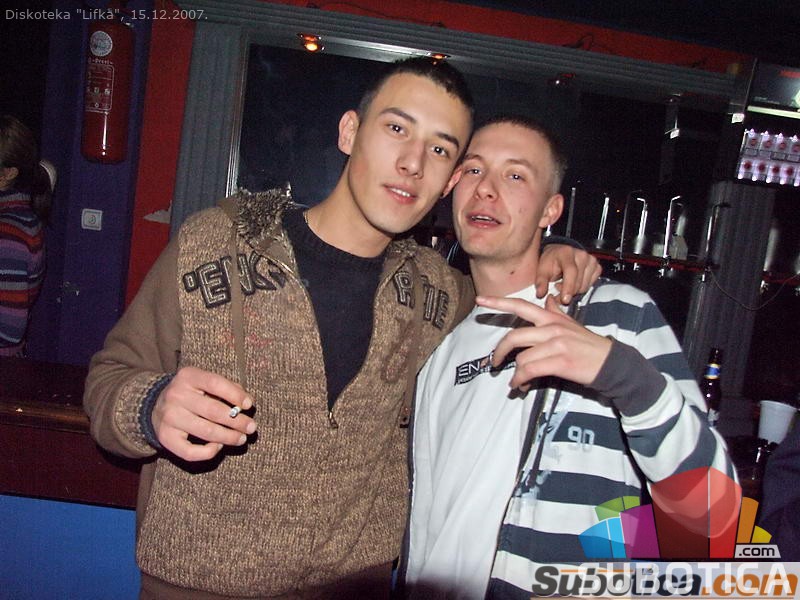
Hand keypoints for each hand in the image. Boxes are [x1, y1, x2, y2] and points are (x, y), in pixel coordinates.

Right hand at [151, 366, 256, 460]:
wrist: (155, 406)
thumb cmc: (191, 393)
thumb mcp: (203, 382)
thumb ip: (226, 388)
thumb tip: (246, 403)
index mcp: (188, 376)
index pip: (215, 383)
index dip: (235, 395)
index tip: (249, 405)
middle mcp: (176, 395)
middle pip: (213, 410)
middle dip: (237, 421)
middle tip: (252, 427)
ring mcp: (169, 418)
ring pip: (206, 431)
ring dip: (229, 437)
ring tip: (241, 439)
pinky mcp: (166, 438)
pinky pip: (190, 452)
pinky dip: (208, 452)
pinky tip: (219, 446)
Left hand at [476, 295, 611, 390]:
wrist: (611, 362)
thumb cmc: (589, 345)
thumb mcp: (572, 324)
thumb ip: (556, 312)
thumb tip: (548, 298)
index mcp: (551, 317)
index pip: (521, 306)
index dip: (498, 303)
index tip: (479, 301)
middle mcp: (551, 327)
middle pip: (514, 336)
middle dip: (499, 351)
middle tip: (495, 363)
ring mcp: (555, 344)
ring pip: (521, 357)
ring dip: (514, 373)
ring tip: (517, 381)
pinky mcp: (559, 361)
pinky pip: (529, 370)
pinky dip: (520, 380)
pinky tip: (520, 385)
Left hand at [536, 244, 601, 303]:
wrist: (559, 253)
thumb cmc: (551, 260)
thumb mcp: (541, 269)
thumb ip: (540, 282)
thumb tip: (540, 294)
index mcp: (566, 253)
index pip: (571, 271)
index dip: (568, 287)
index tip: (564, 300)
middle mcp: (581, 255)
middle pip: (578, 282)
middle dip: (567, 292)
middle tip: (557, 290)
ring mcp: (591, 260)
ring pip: (585, 286)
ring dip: (574, 290)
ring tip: (564, 284)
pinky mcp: (597, 267)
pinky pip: (591, 285)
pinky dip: (582, 287)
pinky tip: (574, 282)